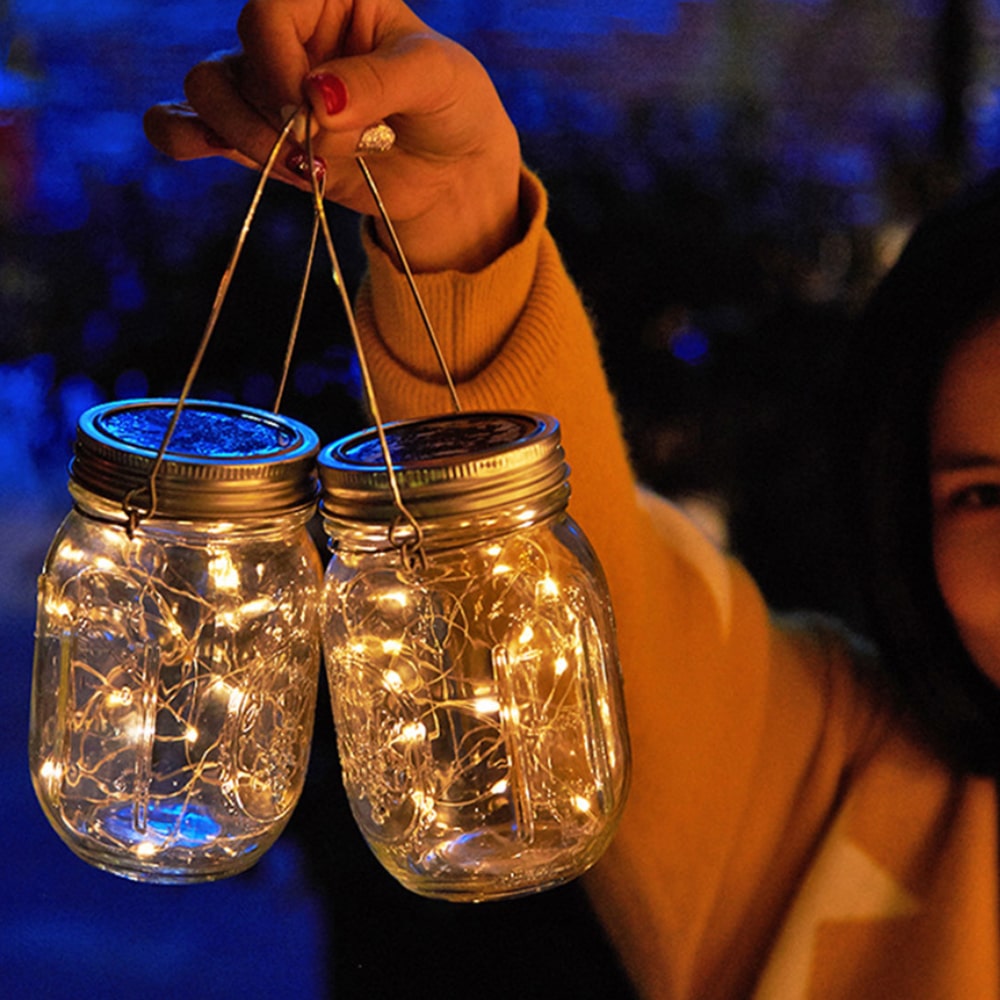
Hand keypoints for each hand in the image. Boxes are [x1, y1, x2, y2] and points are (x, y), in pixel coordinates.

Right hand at [144, 0, 521, 271]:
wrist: (454, 173)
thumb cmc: (451, 106)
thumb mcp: (437, 78)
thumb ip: (380, 80)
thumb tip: (314, 100)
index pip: (268, 10)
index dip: (279, 64)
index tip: (316, 110)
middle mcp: (289, 38)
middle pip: (230, 60)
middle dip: (271, 117)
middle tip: (321, 151)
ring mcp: (268, 89)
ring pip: (206, 95)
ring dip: (245, 138)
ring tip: (304, 169)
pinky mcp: (259, 140)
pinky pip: (189, 127)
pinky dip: (186, 138)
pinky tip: (208, 149)